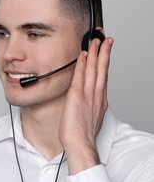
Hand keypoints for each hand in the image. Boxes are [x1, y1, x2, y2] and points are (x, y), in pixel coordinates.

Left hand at [59, 35, 113, 174]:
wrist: (79, 143)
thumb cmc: (81, 133)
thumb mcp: (89, 115)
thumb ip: (89, 103)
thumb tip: (85, 98)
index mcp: (99, 99)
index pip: (103, 76)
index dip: (104, 61)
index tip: (105, 51)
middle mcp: (96, 95)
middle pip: (102, 69)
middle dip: (104, 52)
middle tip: (105, 38)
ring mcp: (88, 95)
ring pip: (94, 70)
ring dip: (95, 53)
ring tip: (96, 40)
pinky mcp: (77, 96)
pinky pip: (80, 76)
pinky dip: (83, 64)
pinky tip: (84, 55)